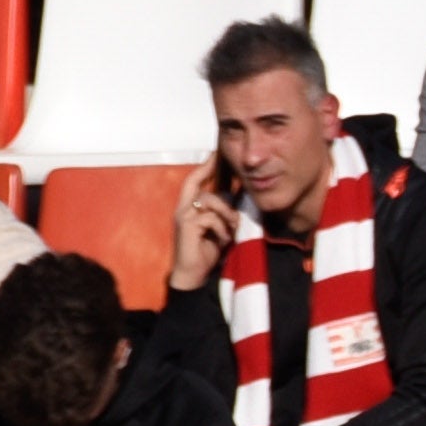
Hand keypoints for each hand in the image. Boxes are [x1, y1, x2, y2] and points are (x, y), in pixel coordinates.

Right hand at [165, 166, 232, 295]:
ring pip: (211, 201)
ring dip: (227, 216)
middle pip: (201, 187)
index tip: (216, 152)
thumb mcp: (220, 227)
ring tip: (231, 231)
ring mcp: (183, 216)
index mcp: (190, 207)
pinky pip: (211, 218)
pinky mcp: (186, 226)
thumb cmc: (207, 250)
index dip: (205, 166)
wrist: (193, 273)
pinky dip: (222, 229)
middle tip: (230, 197)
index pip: (195, 180)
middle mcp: (183, 209)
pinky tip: (222, 240)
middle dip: (220, 190)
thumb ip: (225, 212)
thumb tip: (241, 195)